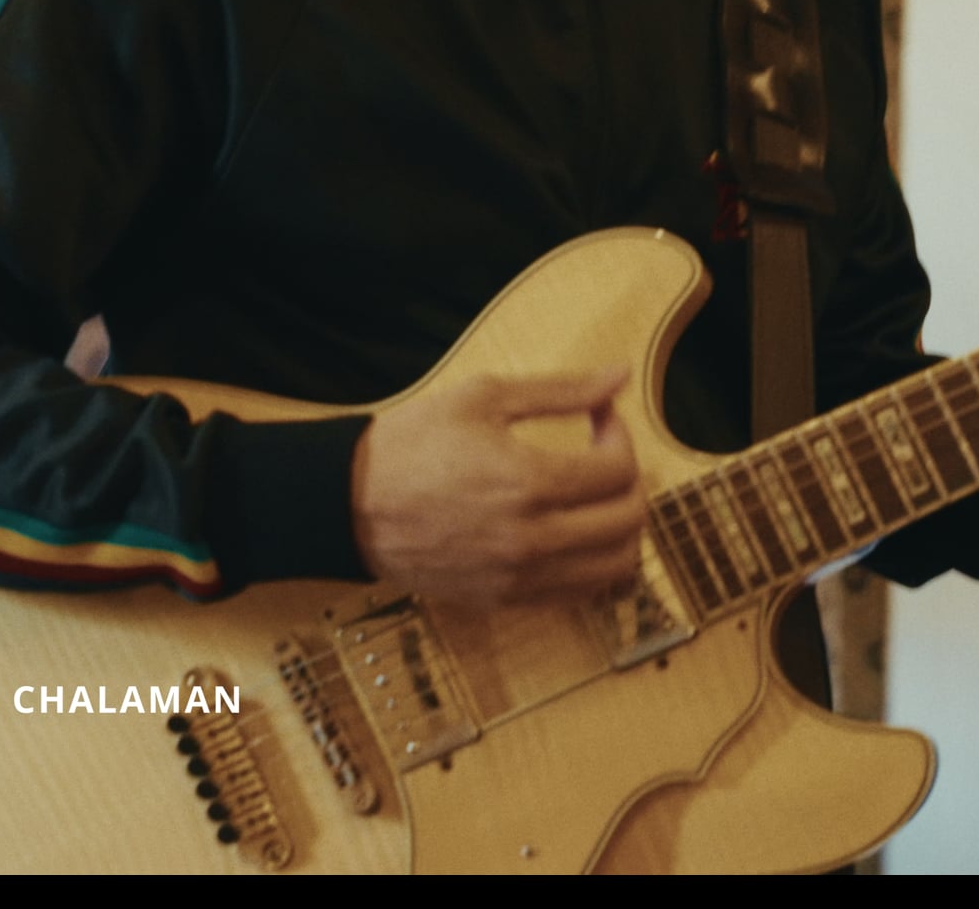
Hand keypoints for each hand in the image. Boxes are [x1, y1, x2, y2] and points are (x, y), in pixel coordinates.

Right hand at [349, 367, 645, 607]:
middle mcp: (530, 539)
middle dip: (630, 480)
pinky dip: (595, 563)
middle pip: (628, 520)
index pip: (618, 471)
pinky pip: (580, 594)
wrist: (348, 504)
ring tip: (596, 498)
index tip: (601, 419)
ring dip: (621, 528)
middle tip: (604, 456)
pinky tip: (574, 531)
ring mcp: (519, 577)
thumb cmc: (410, 444)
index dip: (621, 436)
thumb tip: (618, 378)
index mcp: (527, 482)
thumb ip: (561, 390)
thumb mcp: (484, 397)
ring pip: (615, 567)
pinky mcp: (505, 600)